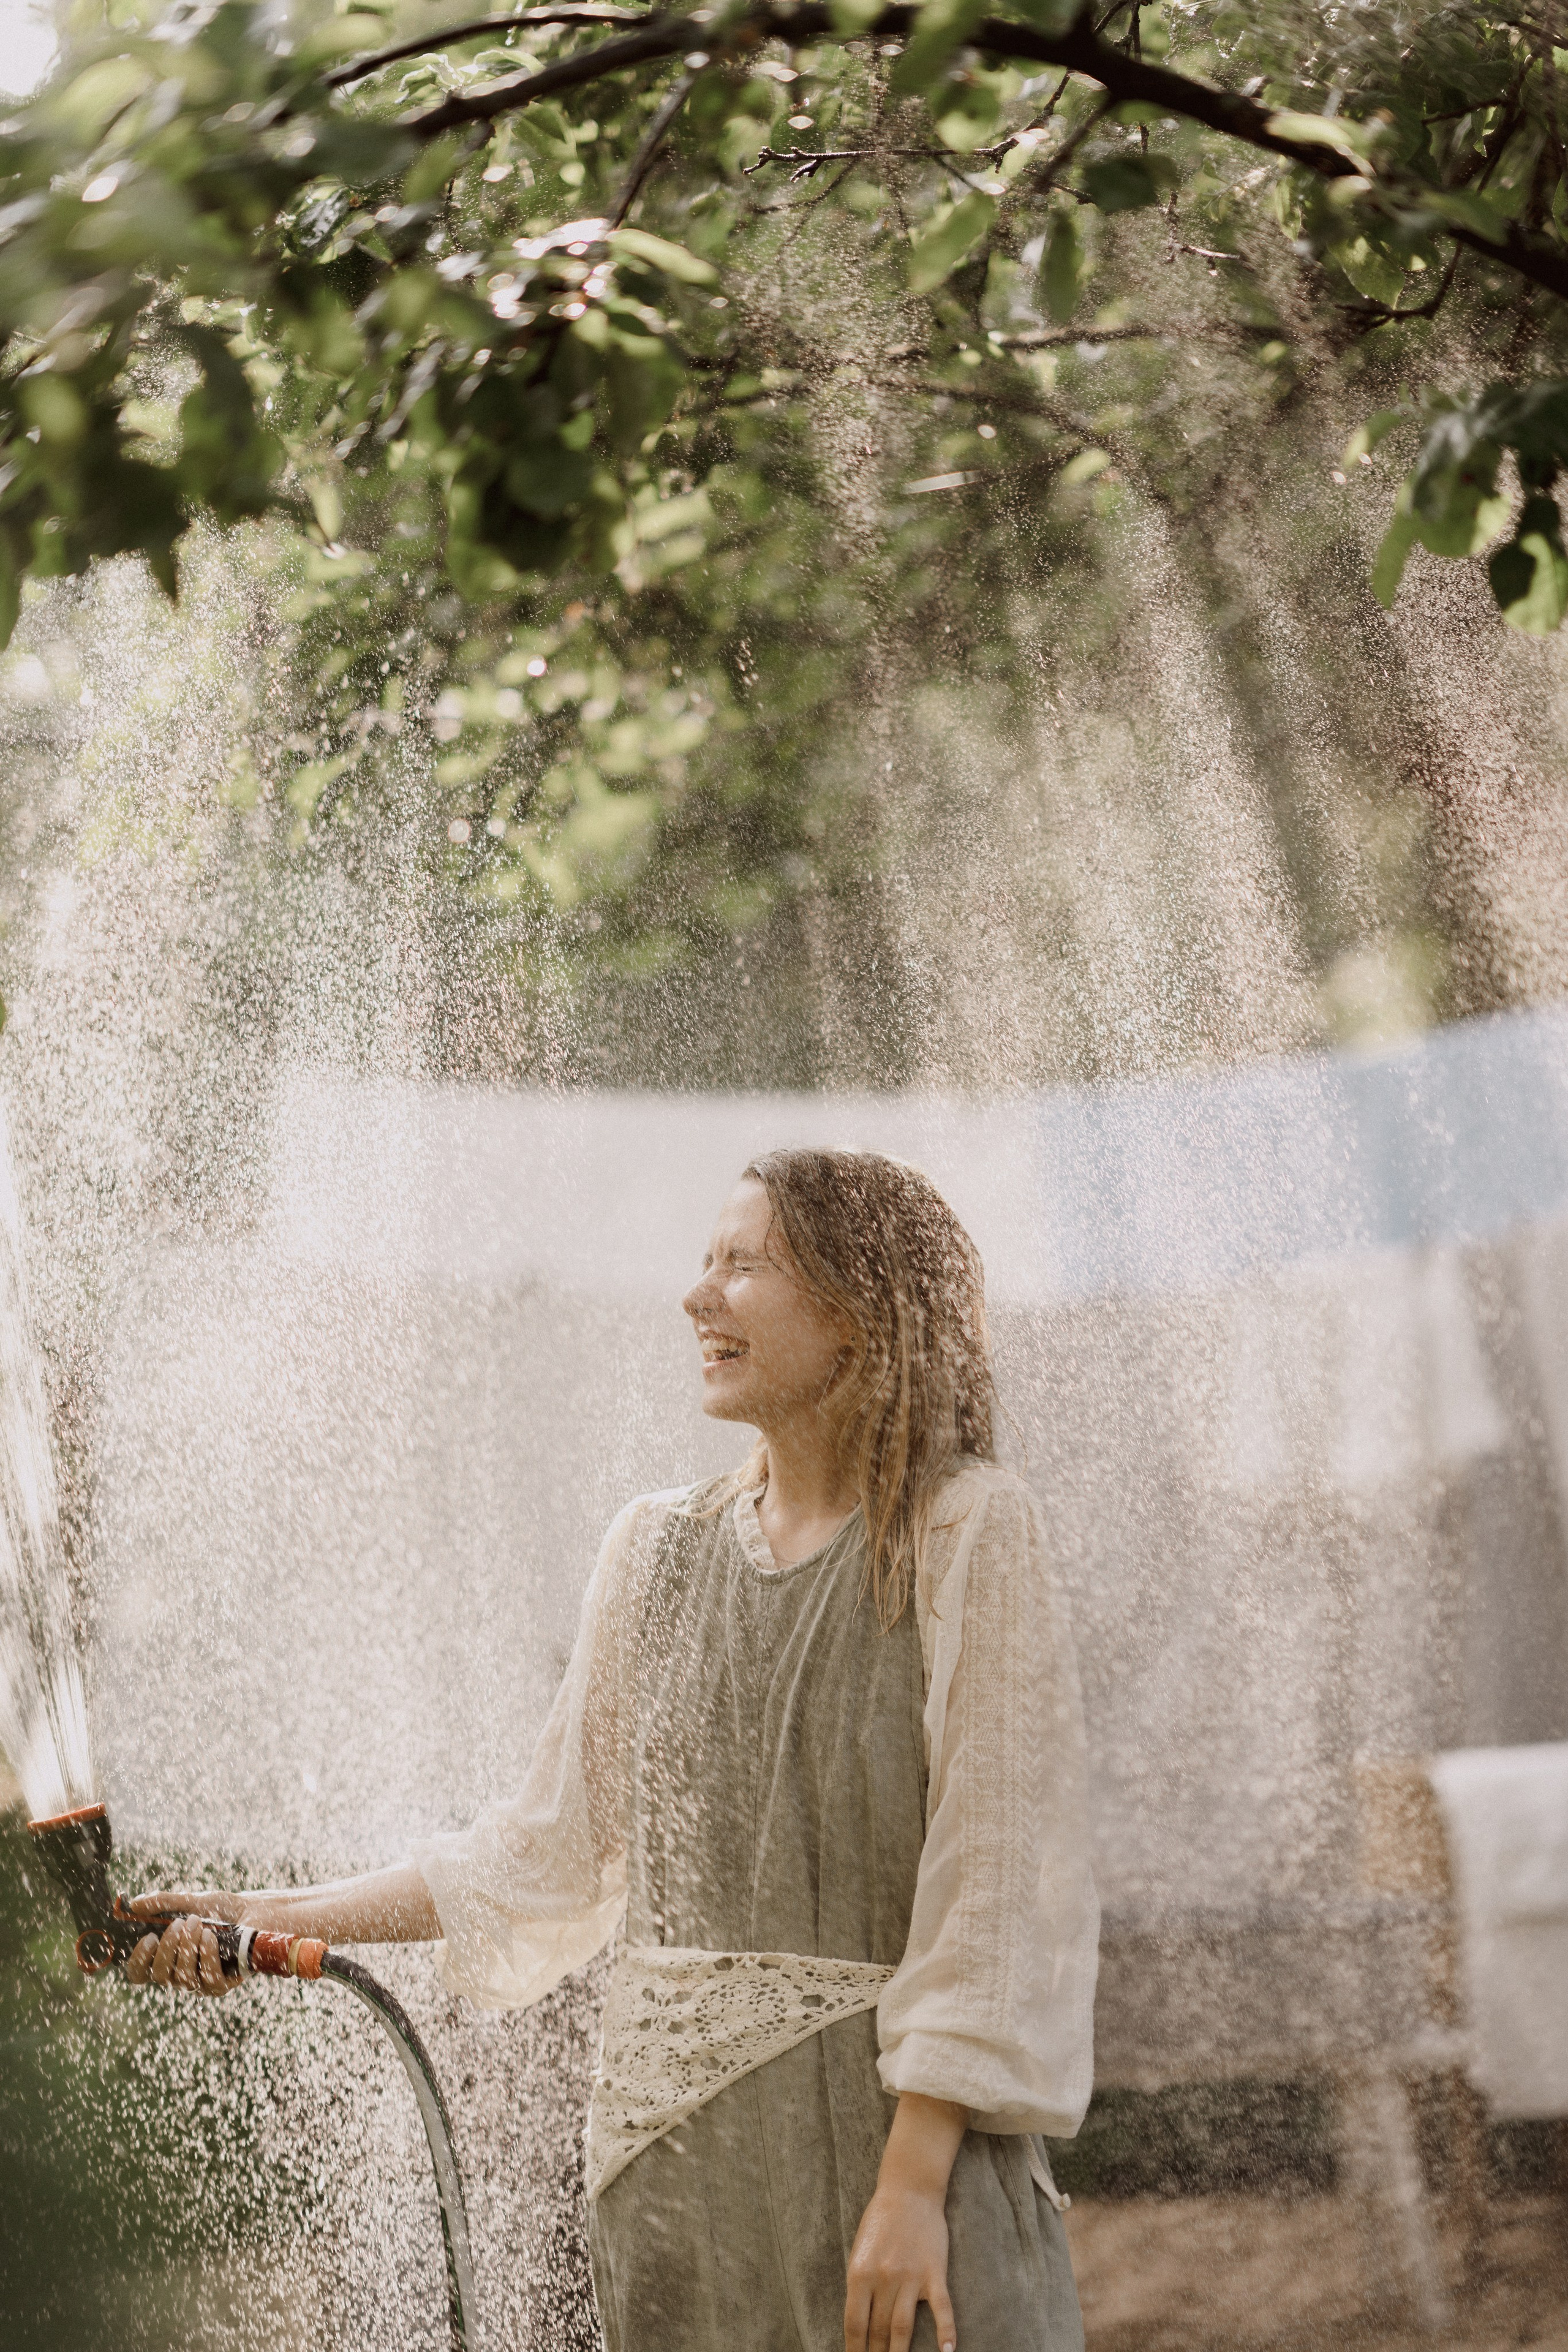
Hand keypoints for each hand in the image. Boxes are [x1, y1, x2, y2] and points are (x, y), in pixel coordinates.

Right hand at [125, 1890, 246, 1997]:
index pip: (139, 1974)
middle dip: (167, 1948)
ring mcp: (200, 1983)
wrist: (254, 1911)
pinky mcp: (222, 1984)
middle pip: (159, 1976)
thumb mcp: (190, 1901)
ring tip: (198, 1923)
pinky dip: (207, 1956)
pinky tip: (210, 1937)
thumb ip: (163, 1902)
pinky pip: (208, 1980)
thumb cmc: (219, 1910)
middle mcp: (179, 1974)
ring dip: (188, 1947)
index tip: (148, 1937)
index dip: (138, 1961)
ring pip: (183, 1978)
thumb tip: (135, 1903)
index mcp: (166, 1958)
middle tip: (178, 1924)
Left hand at [844, 2093, 965, 2351]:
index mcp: (859, 2273)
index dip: (853, 2351)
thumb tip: (859, 2324)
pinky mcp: (934, 2273)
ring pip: (903, 2328)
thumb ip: (859, 2286)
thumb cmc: (880, 2220)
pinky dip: (946, 2332)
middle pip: (878, 2331)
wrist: (909, 2189)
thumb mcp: (859, 2251)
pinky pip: (941, 2309)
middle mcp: (883, 2278)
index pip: (854, 2325)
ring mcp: (910, 2277)